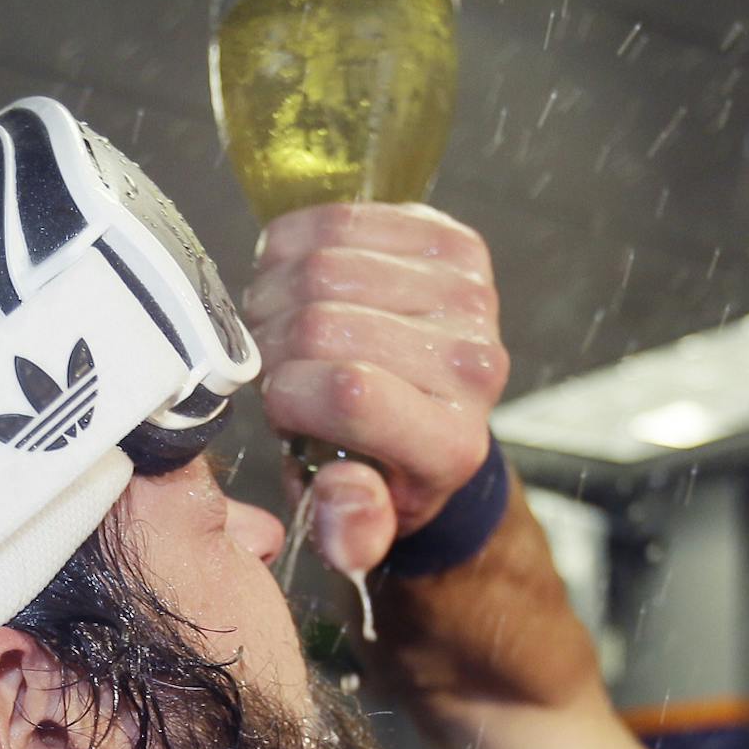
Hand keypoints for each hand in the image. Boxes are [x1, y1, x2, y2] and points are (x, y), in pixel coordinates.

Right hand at [243, 202, 509, 574]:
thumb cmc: (383, 466)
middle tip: (275, 364)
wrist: (437, 412)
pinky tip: (303, 282)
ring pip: (325, 264)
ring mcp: (472, 297)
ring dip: (278, 293)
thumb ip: (349, 529)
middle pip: (323, 323)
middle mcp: (475, 367)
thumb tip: (345, 497)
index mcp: (451, 444)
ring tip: (285, 326)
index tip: (281, 407)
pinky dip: (297, 246)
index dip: (287, 393)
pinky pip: (341, 219)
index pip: (349, 393)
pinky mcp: (456, 245)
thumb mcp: (360, 523)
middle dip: (273, 343)